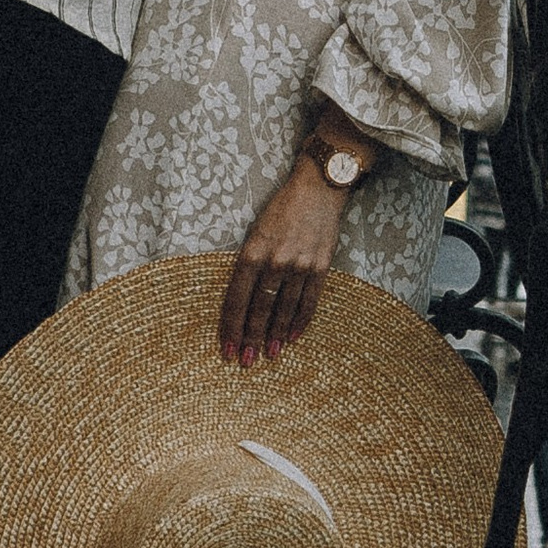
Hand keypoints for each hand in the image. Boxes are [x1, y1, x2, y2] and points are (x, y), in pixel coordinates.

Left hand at [218, 159, 344, 364]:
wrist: (317, 187)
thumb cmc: (280, 208)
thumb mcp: (255, 231)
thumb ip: (248, 264)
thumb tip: (242, 300)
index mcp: (253, 251)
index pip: (237, 298)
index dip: (231, 326)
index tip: (226, 348)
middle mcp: (275, 260)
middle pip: (259, 308)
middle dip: (251, 337)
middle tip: (246, 361)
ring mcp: (300, 264)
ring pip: (284, 308)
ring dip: (276, 335)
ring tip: (270, 355)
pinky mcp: (321, 265)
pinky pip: (310, 300)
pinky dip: (301, 321)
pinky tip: (293, 337)